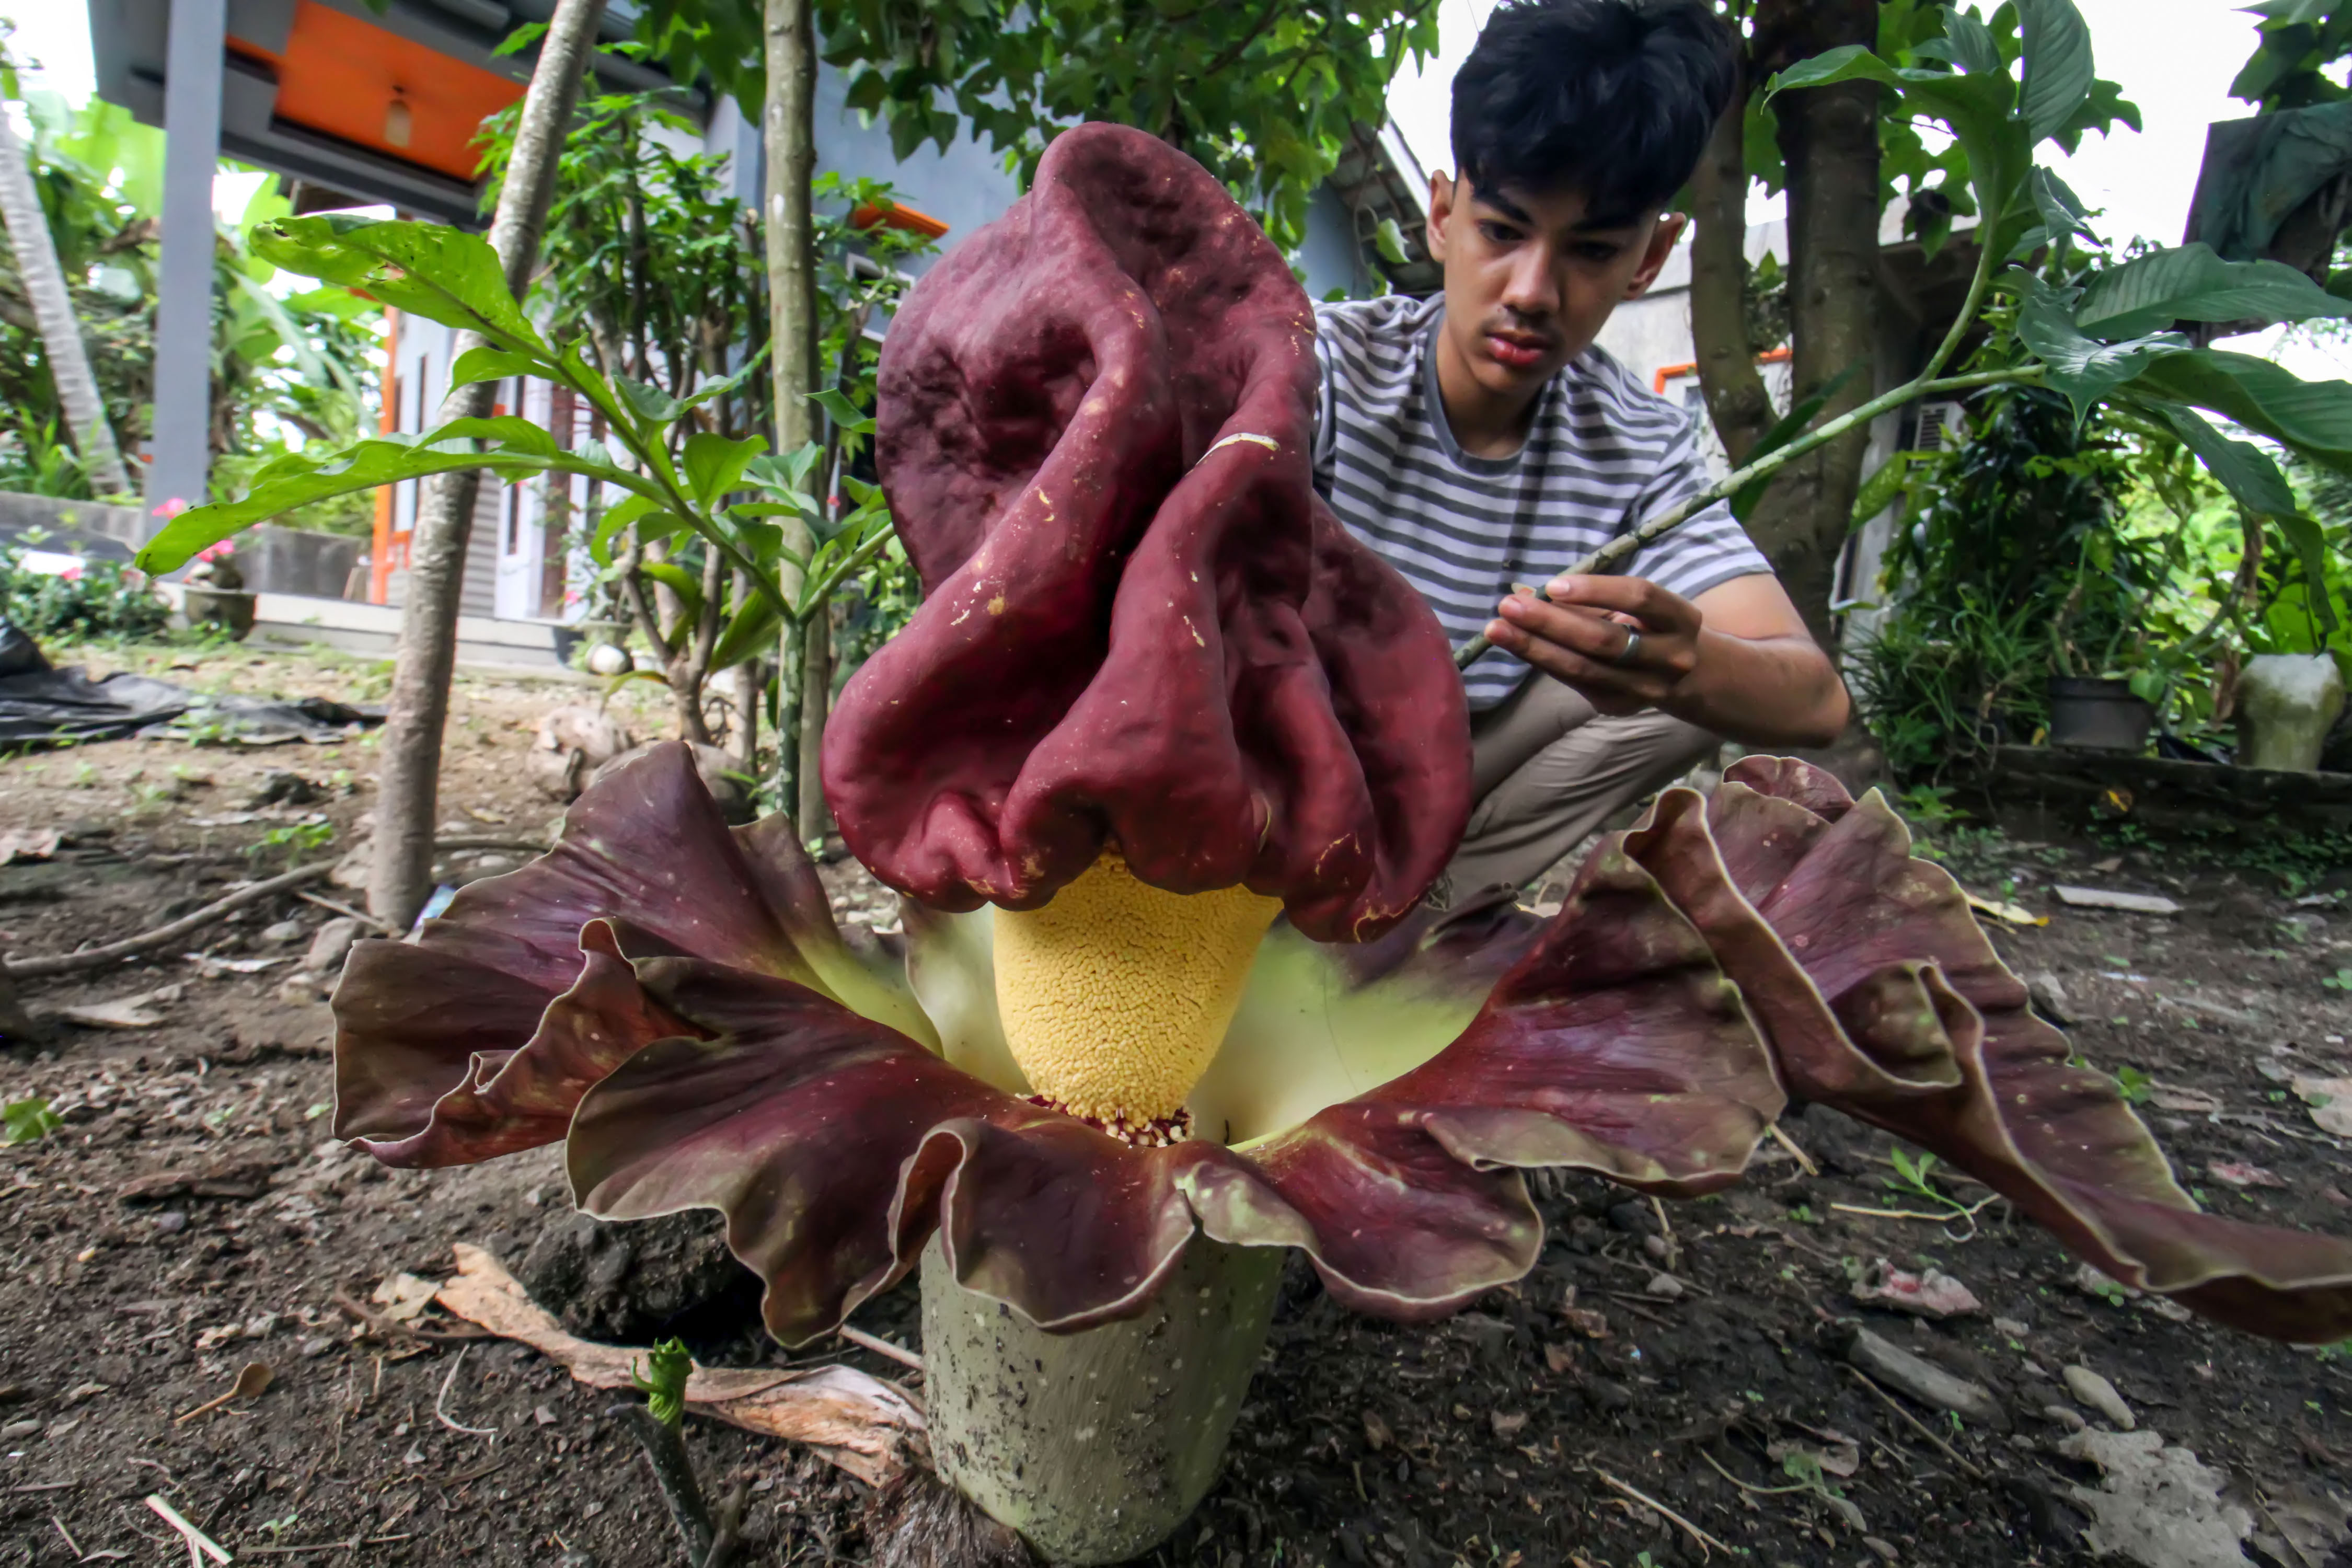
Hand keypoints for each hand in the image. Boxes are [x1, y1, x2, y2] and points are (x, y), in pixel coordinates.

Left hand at [1484, 574, 1703, 716]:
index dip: (1595, 591)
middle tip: (1509, 606)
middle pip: (1604, 640)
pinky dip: (1544, 662)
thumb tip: (1525, 591)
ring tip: (1497, 629)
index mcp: (1680, 619)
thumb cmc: (1648, 625)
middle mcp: (1671, 658)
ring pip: (1584, 668)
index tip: (1553, 585)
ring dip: (1536, 648)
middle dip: (1551, 622)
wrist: (1685, 675)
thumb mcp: (1633, 605)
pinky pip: (1575, 682)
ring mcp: (1646, 689)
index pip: (1639, 598)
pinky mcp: (1619, 707)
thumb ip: (1587, 598)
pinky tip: (1517, 646)